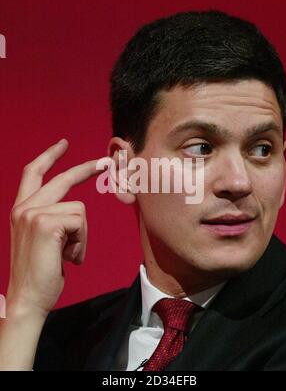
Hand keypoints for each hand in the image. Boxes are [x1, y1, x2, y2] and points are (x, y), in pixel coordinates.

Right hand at [6, 139, 105, 317]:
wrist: (28, 298)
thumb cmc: (40, 272)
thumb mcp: (43, 240)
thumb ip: (53, 220)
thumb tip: (76, 212)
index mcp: (21, 209)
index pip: (34, 173)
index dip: (49, 156)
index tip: (63, 144)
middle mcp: (24, 208)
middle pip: (61, 179)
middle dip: (85, 169)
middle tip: (105, 162)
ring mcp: (33, 213)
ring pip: (79, 209)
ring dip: (81, 235)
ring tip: (68, 255)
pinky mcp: (46, 223)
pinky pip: (80, 222)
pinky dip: (81, 242)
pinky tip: (68, 258)